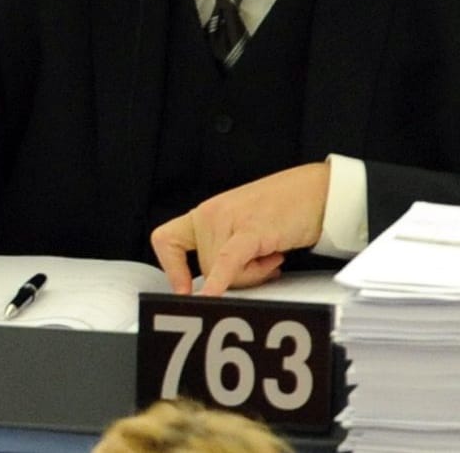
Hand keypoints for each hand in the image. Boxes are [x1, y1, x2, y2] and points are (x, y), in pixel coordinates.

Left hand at [150, 162, 331, 295]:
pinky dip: (221, 280)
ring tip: (271, 252)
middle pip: (205, 267)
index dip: (171, 268)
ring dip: (254, 272)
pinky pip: (228, 260)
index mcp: (206, 214)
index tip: (181, 290)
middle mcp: (210, 214)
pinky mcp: (252, 229)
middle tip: (262, 262)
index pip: (167, 240)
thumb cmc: (285, 208)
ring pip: (222, 271)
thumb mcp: (244, 227)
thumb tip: (220, 286)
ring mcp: (227, 219)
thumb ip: (227, 249)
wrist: (318, 190)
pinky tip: (213, 295)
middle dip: (235, 276)